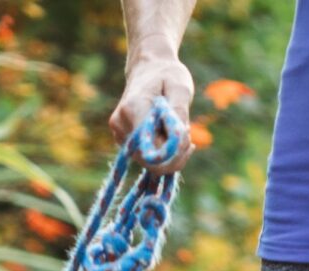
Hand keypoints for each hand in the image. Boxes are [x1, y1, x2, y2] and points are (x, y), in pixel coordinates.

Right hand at [110, 58, 193, 172]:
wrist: (148, 69)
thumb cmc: (167, 75)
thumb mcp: (180, 87)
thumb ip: (179, 111)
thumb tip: (178, 138)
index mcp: (133, 109)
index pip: (150, 148)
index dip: (172, 151)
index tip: (188, 137)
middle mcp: (121, 124)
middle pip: (149, 160)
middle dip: (174, 155)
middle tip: (189, 136)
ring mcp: (119, 134)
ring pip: (148, 163)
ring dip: (170, 154)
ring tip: (180, 132)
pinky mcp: (123, 141)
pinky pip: (146, 159)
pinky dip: (163, 153)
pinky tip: (171, 137)